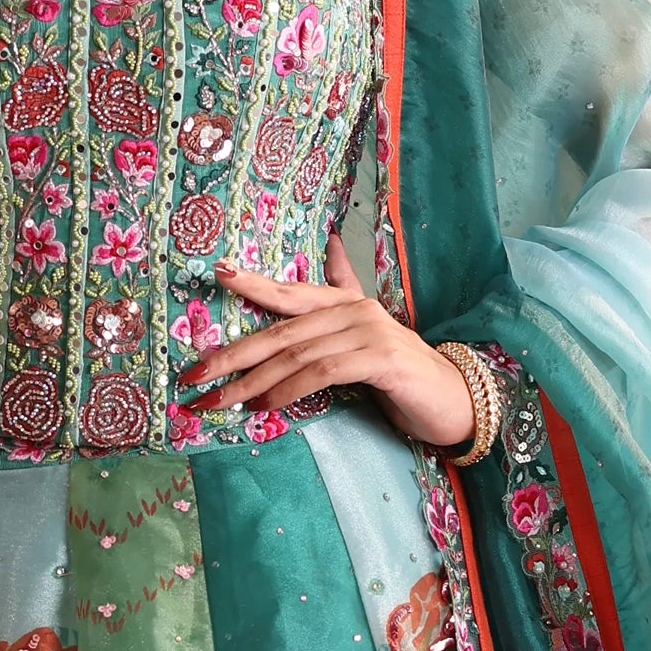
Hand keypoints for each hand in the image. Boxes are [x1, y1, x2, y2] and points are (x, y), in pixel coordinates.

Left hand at [181, 232, 480, 450]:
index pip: (291, 293)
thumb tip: (334, 244)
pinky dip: (289, 390)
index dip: (255, 284)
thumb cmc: (404, 375)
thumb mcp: (367, 338)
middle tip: (193, 375)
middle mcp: (356, 311)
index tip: (218, 275)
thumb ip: (347, 293)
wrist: (456, 401)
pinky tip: (265, 405)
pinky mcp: (379, 359)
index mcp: (347, 304)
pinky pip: (322, 371)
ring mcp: (369, 332)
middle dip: (232, 355)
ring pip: (296, 355)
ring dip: (252, 382)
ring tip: (221, 402)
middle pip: (281, 330)